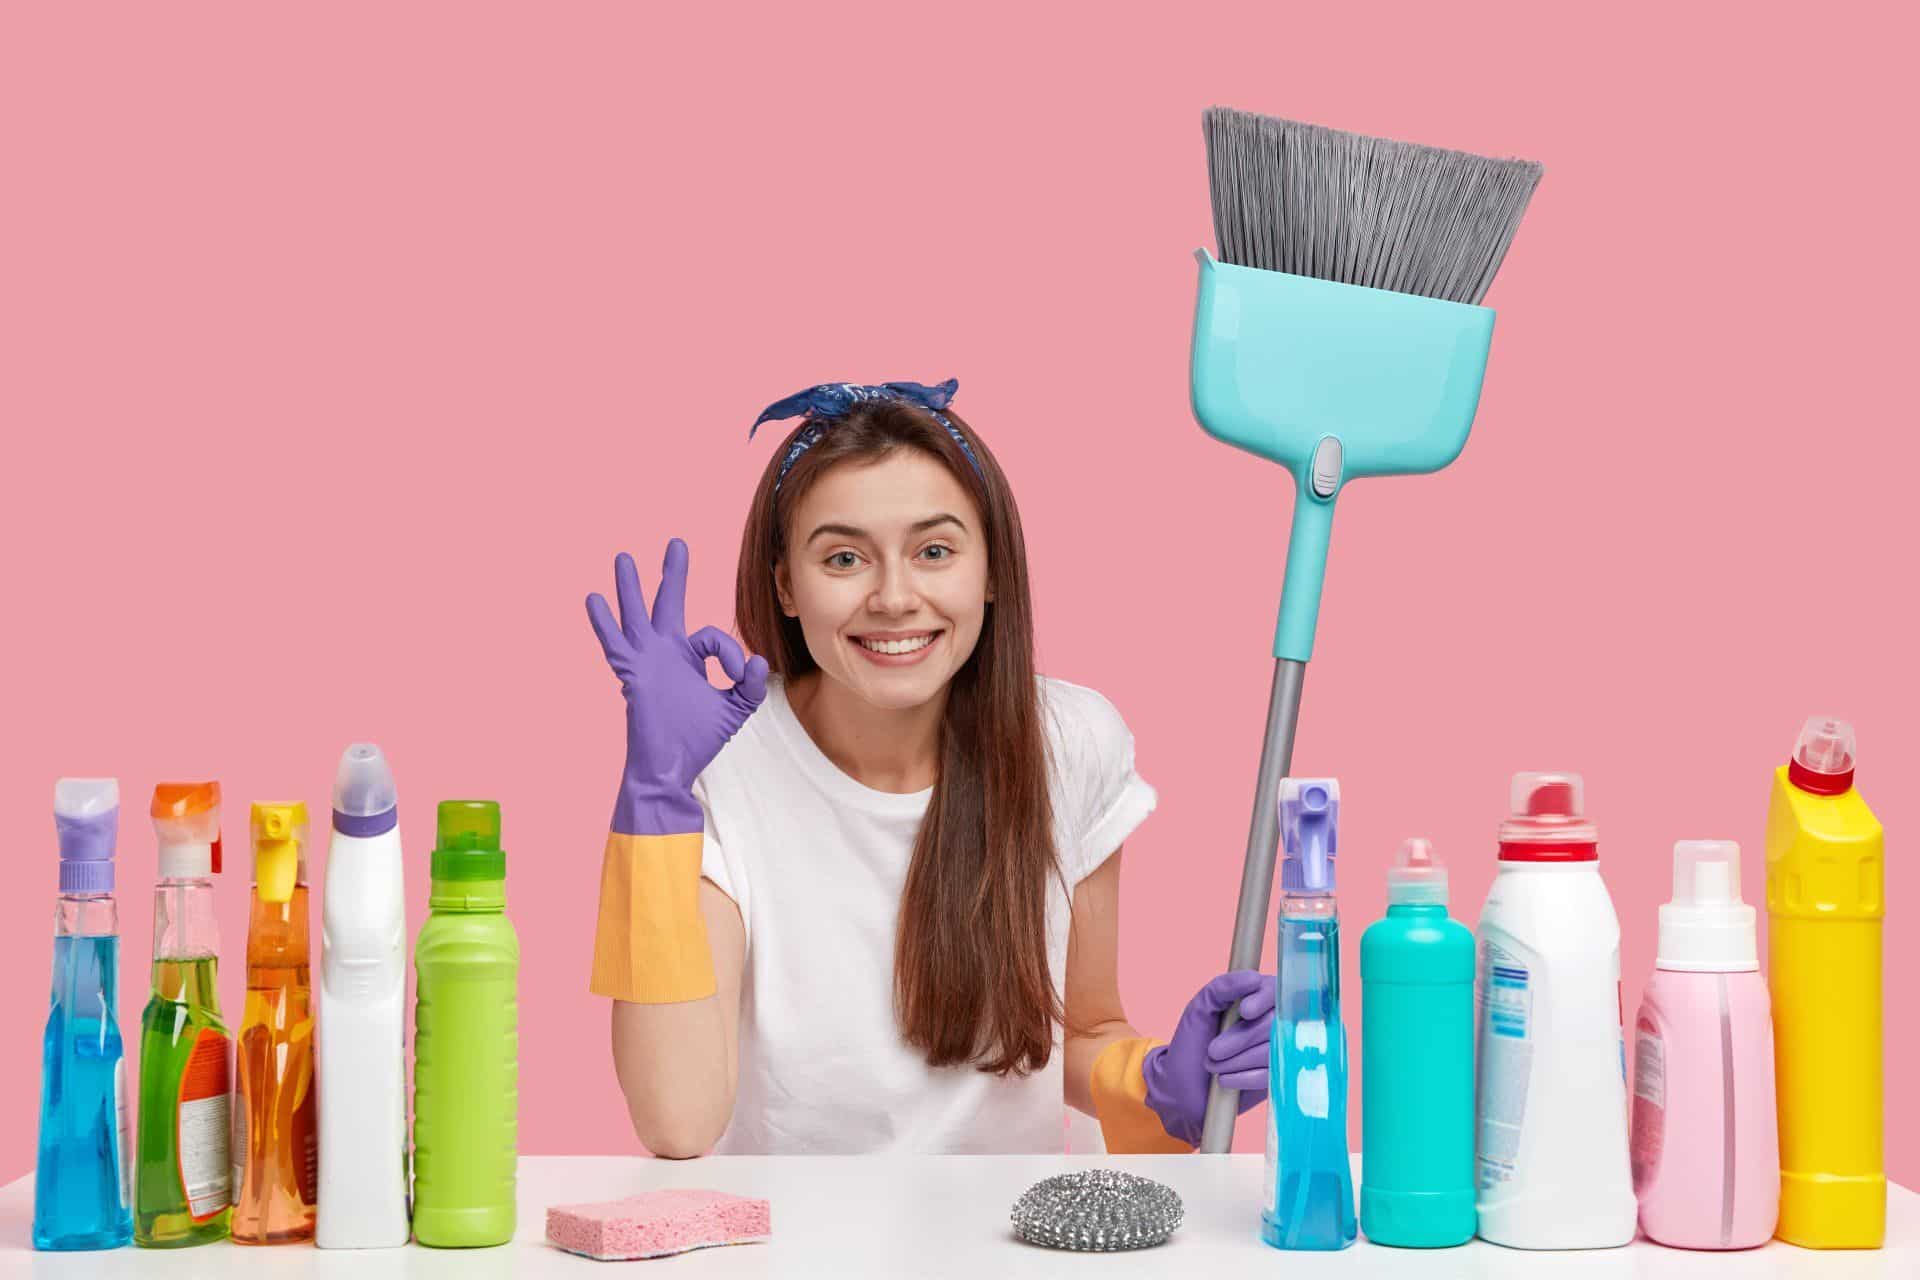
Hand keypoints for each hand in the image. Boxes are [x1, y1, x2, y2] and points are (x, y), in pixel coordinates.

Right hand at [586, 541, 768, 834]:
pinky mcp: (632, 674)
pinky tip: (594, 599)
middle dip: (673, 573)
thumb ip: (749, 685)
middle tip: (677, 543)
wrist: (671, 766)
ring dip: (630, 587)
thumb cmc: (698, 740)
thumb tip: (757, 660)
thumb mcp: (734, 709)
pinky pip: (615, 644)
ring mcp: (646, 661)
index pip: (711, 636)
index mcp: (688, 657)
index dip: (729, 652)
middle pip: (669, 603)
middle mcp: (665, 653)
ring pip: (636, 615)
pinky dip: (604, 622)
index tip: (737, 673)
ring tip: (624, 557)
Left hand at [1141, 970, 1276, 1145]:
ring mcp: (1276, 1051)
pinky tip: (1223, 1079)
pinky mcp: (1275, 1077)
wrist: (1182, 1085)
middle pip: (1274, 1024)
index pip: (1275, 990)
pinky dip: (1243, 1078)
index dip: (1264, 999)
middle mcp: (1272, 1023)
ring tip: (1212, 1064)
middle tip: (1213, 1050)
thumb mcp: (1200, 1008)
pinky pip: (1270, 1076)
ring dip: (1237, 1060)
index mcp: (1256, 1000)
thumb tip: (1254, 978)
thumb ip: (1223, 987)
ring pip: (1271, 1051)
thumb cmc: (1192, 1041)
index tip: (1245, 1011)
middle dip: (1241, 1038)